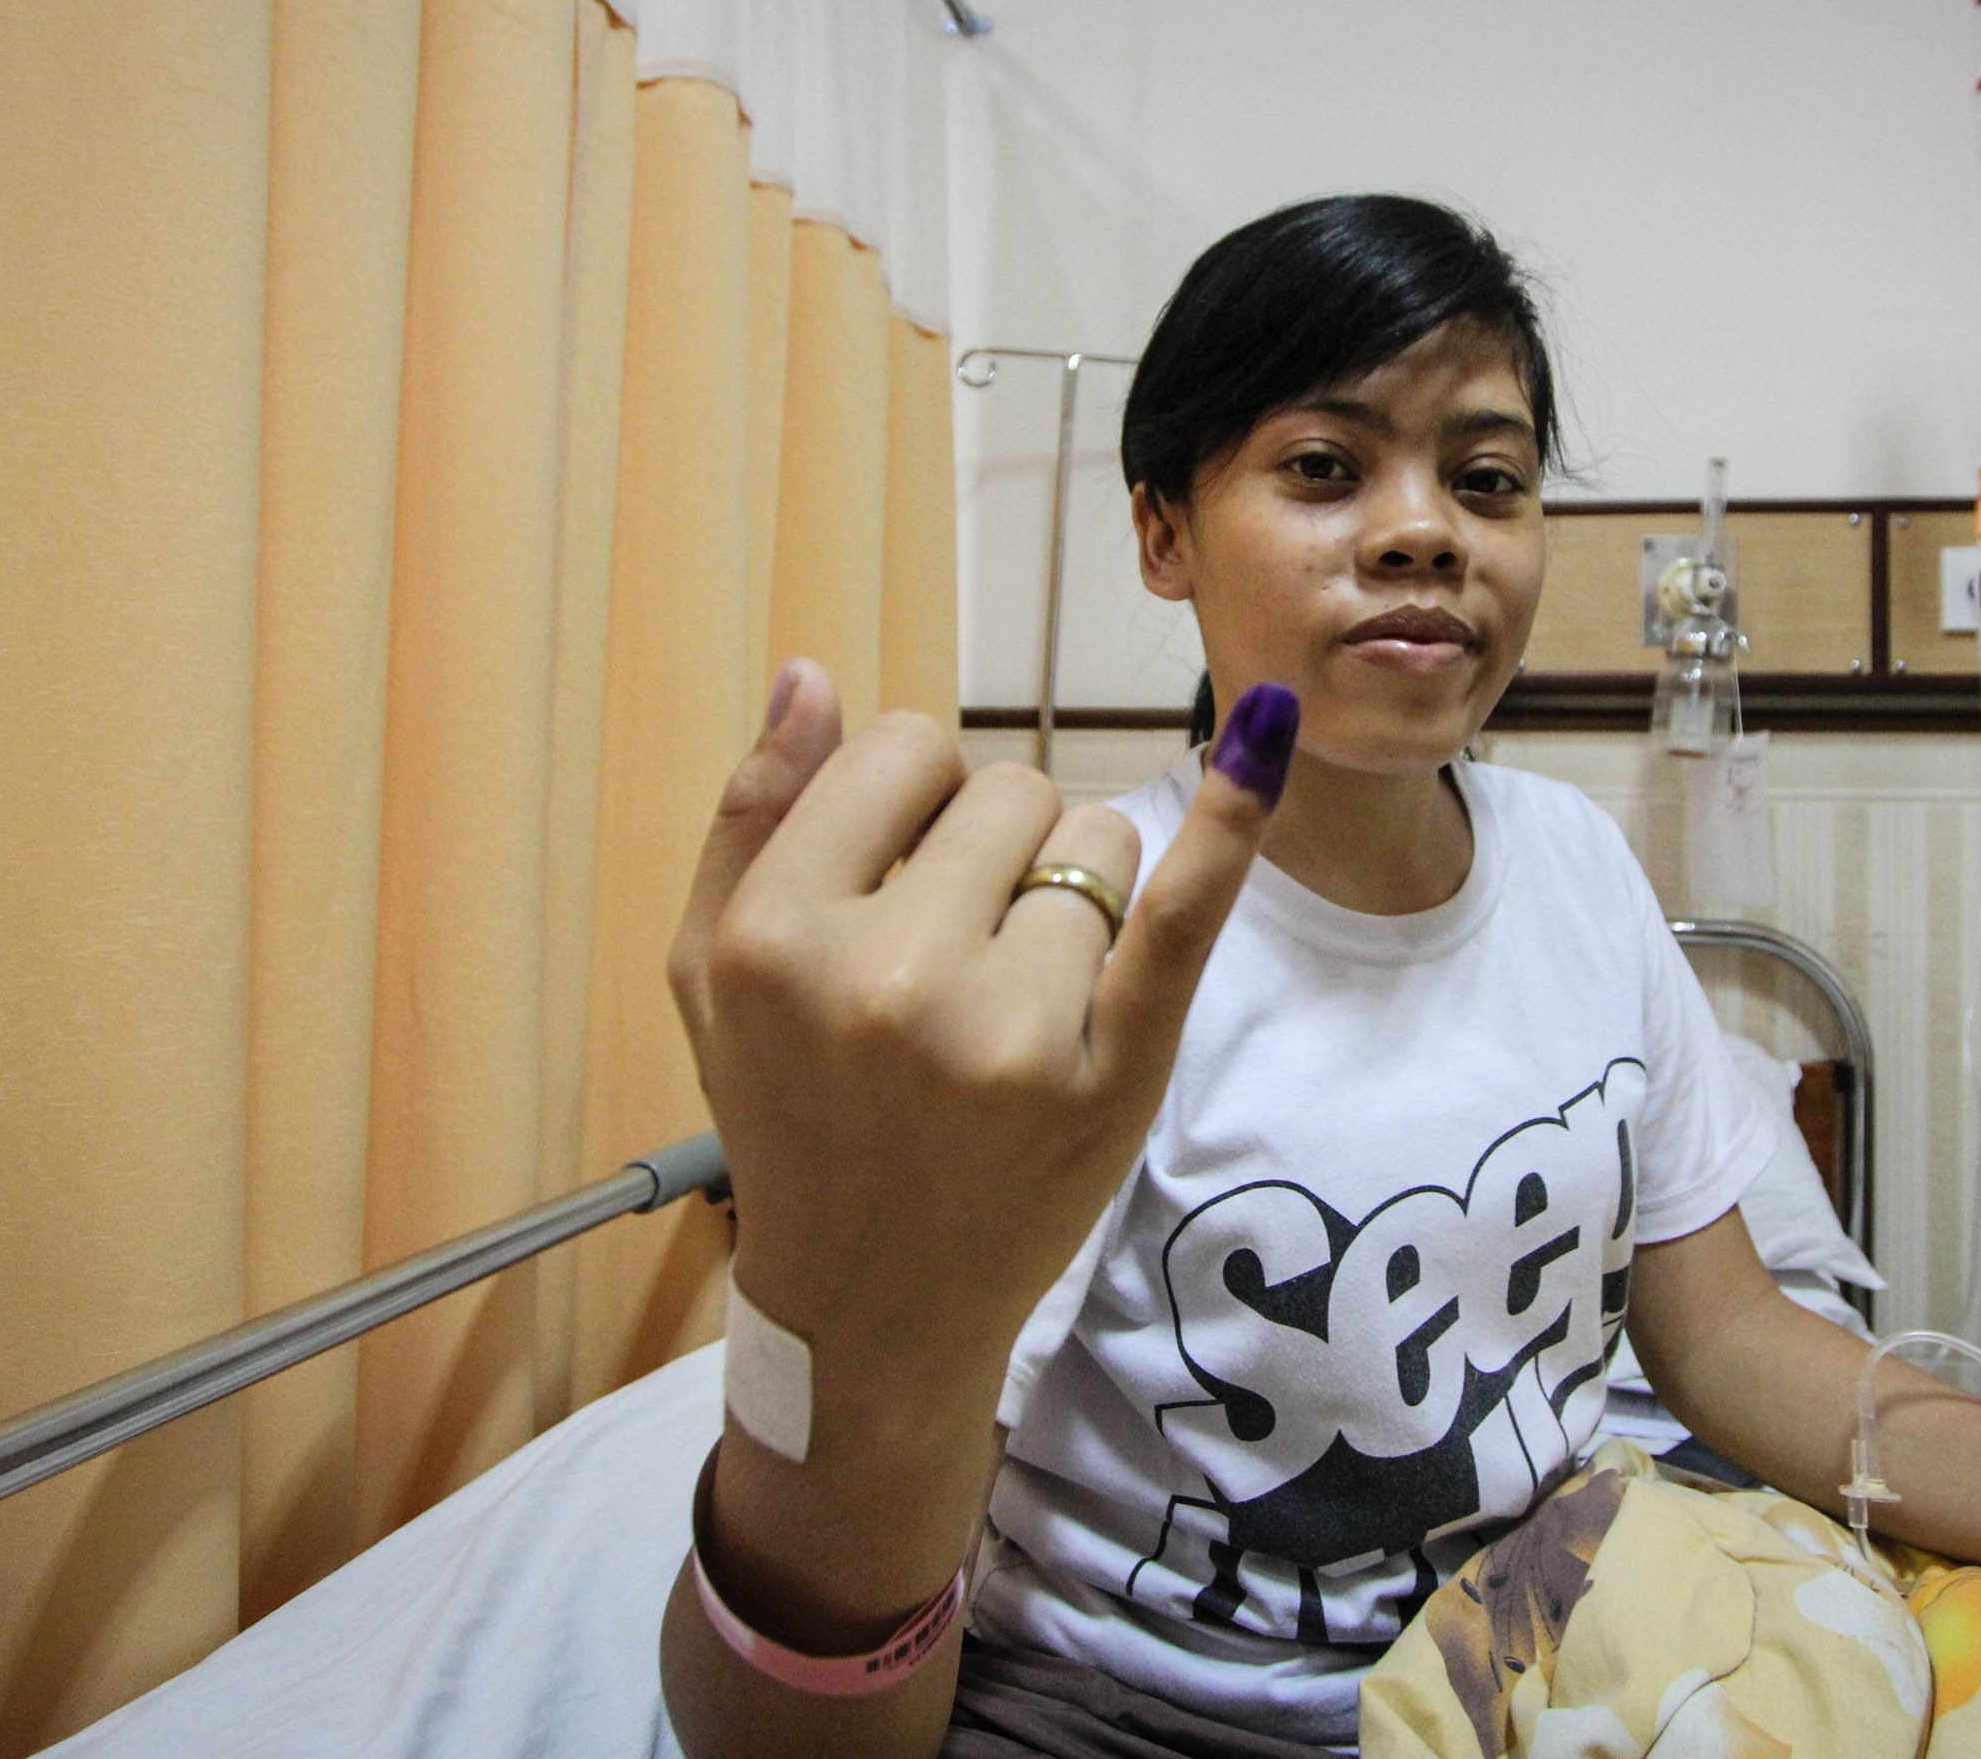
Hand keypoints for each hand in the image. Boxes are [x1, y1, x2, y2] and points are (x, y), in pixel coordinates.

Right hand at [665, 661, 1293, 1427]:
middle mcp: (883, 980)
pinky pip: (1180, 913)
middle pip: (1011, 788)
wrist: (869, 1307)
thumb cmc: (792, 1116)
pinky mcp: (1110, 1073)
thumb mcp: (712, 972)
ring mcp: (1004, 1032)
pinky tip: (1268, 734)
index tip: (903, 875)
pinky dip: (1232, 819)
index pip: (904, 749)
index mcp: (772, 937)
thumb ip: (754, 815)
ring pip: (1095, 841)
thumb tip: (815, 673)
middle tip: (958, 959)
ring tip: (1013, 997)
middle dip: (997, 847)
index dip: (914, 798)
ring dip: (1073, 893)